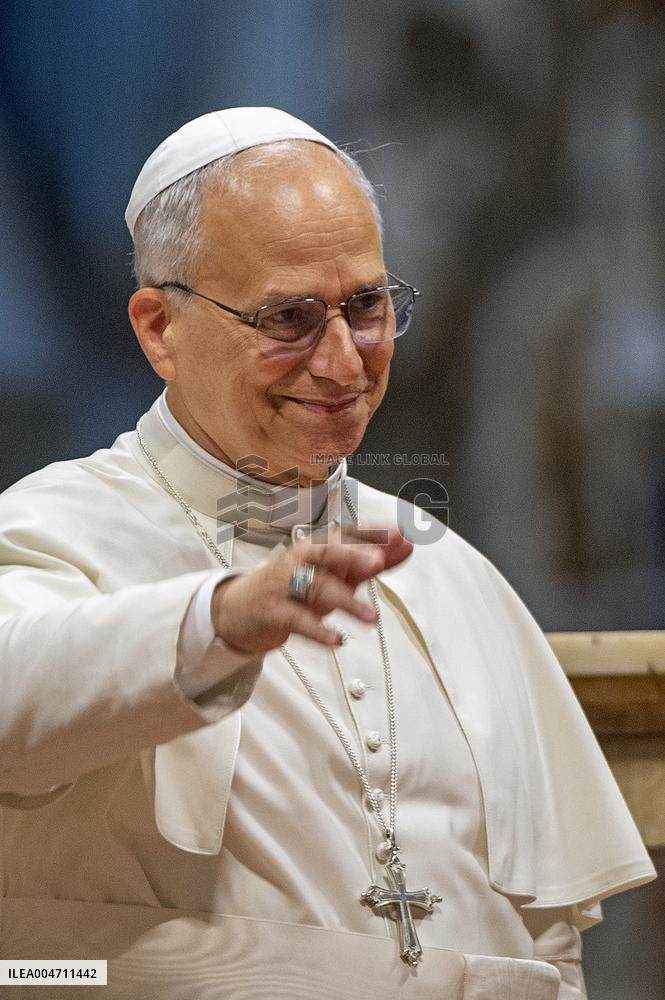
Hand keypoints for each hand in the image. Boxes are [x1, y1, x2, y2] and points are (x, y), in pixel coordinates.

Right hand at [211, 526, 412, 654]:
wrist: (238, 609)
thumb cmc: (293, 589)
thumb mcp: (333, 576)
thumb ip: (369, 563)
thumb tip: (406, 546)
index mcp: (319, 548)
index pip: (347, 534)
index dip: (373, 533)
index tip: (400, 534)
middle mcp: (302, 561)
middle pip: (326, 551)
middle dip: (352, 554)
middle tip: (378, 562)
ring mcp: (285, 584)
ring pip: (316, 587)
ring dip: (346, 602)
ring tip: (370, 618)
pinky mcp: (274, 611)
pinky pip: (298, 620)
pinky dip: (318, 630)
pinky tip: (337, 640)